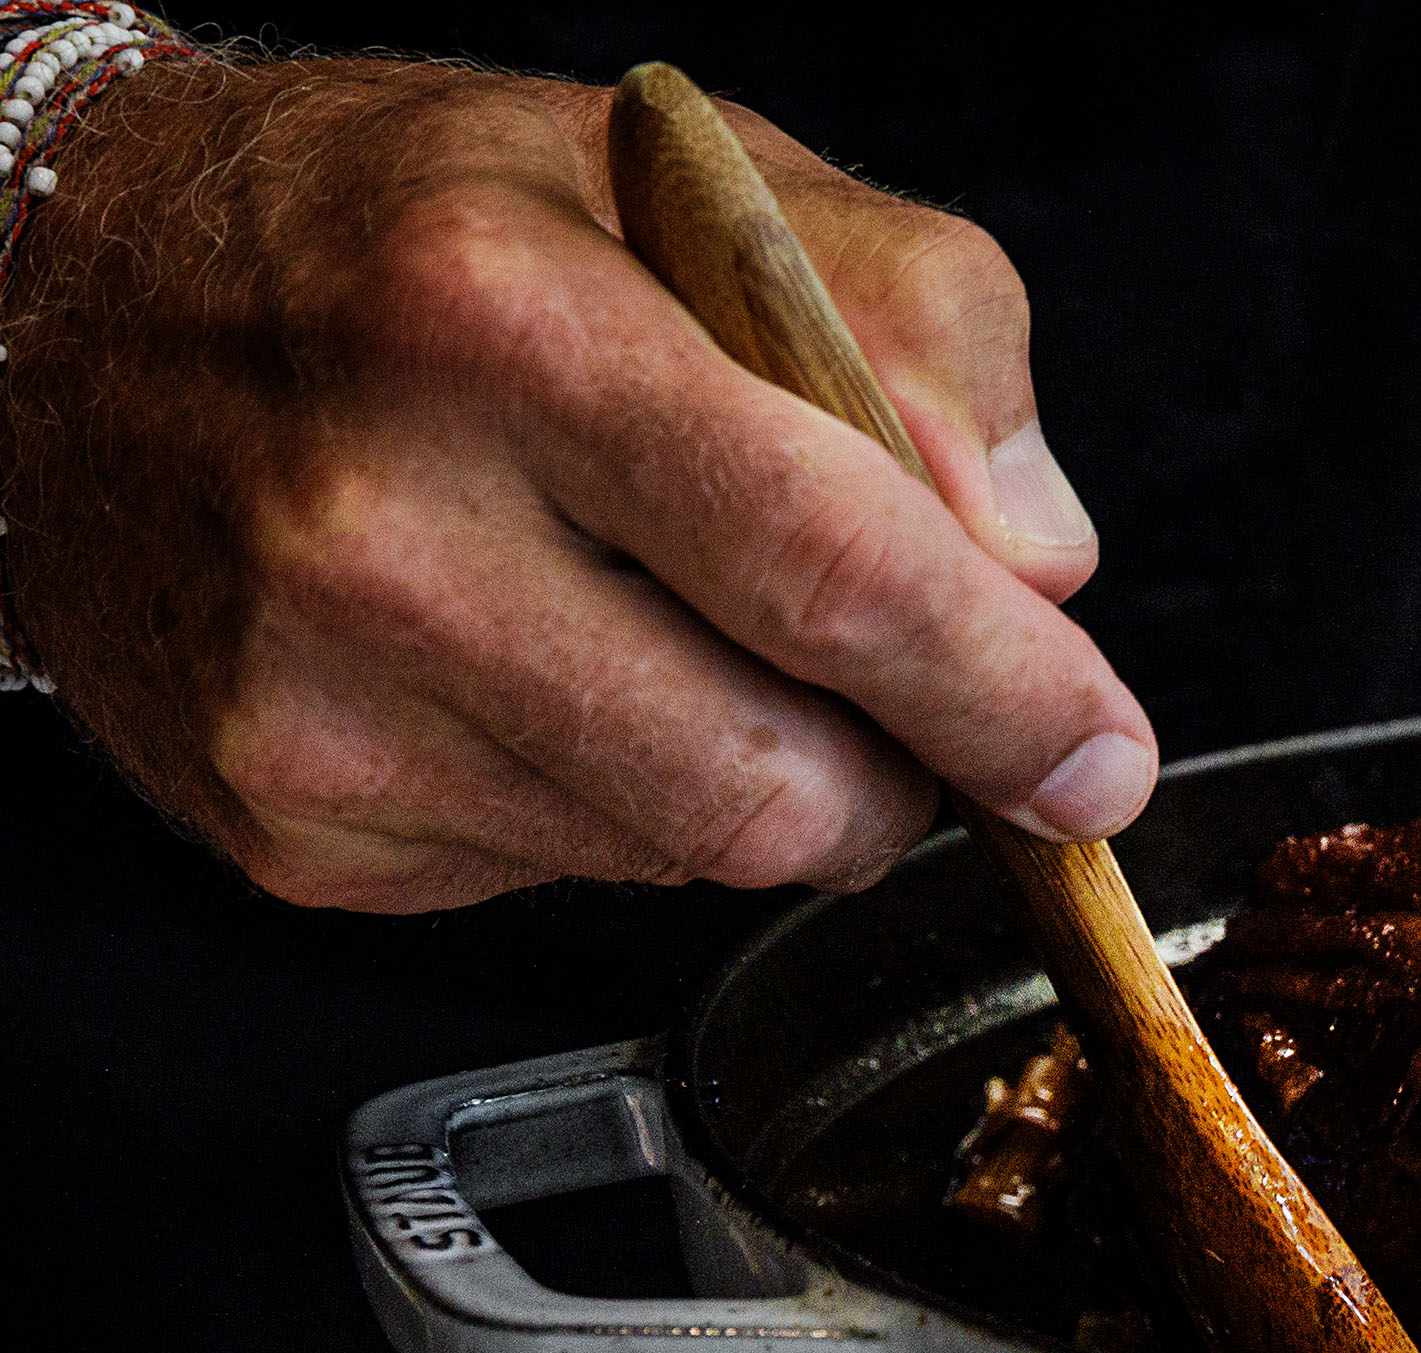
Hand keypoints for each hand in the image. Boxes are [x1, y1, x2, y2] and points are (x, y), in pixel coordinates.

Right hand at [0, 59, 1152, 909]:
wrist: (65, 302)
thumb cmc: (408, 233)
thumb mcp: (689, 179)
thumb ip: (920, 327)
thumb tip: (1037, 559)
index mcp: (499, 323)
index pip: (833, 574)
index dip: (1005, 698)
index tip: (1095, 760)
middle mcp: (382, 525)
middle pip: (782, 788)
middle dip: (902, 770)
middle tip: (893, 687)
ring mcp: (321, 701)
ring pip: (696, 860)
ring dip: (769, 786)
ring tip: (687, 636)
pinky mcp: (299, 823)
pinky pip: (576, 883)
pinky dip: (624, 807)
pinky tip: (547, 675)